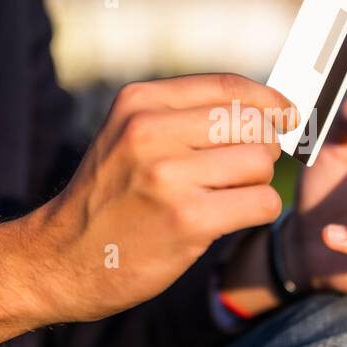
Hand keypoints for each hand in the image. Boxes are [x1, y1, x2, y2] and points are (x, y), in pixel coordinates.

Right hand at [0, 74, 293, 346]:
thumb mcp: (129, 137)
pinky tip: (226, 219)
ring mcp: (168, 176)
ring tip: (223, 198)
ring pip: (261, 164)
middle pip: (252, 124)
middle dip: (260, 149)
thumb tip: (267, 107)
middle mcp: (150, 131)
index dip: (268, 101)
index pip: (227, 86)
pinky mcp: (187, 219)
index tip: (286, 116)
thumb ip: (185, 116)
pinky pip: (261, 203)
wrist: (61, 259)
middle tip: (240, 173)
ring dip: (256, 184)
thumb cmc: (108, 198)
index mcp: (139, 103)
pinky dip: (257, 212)